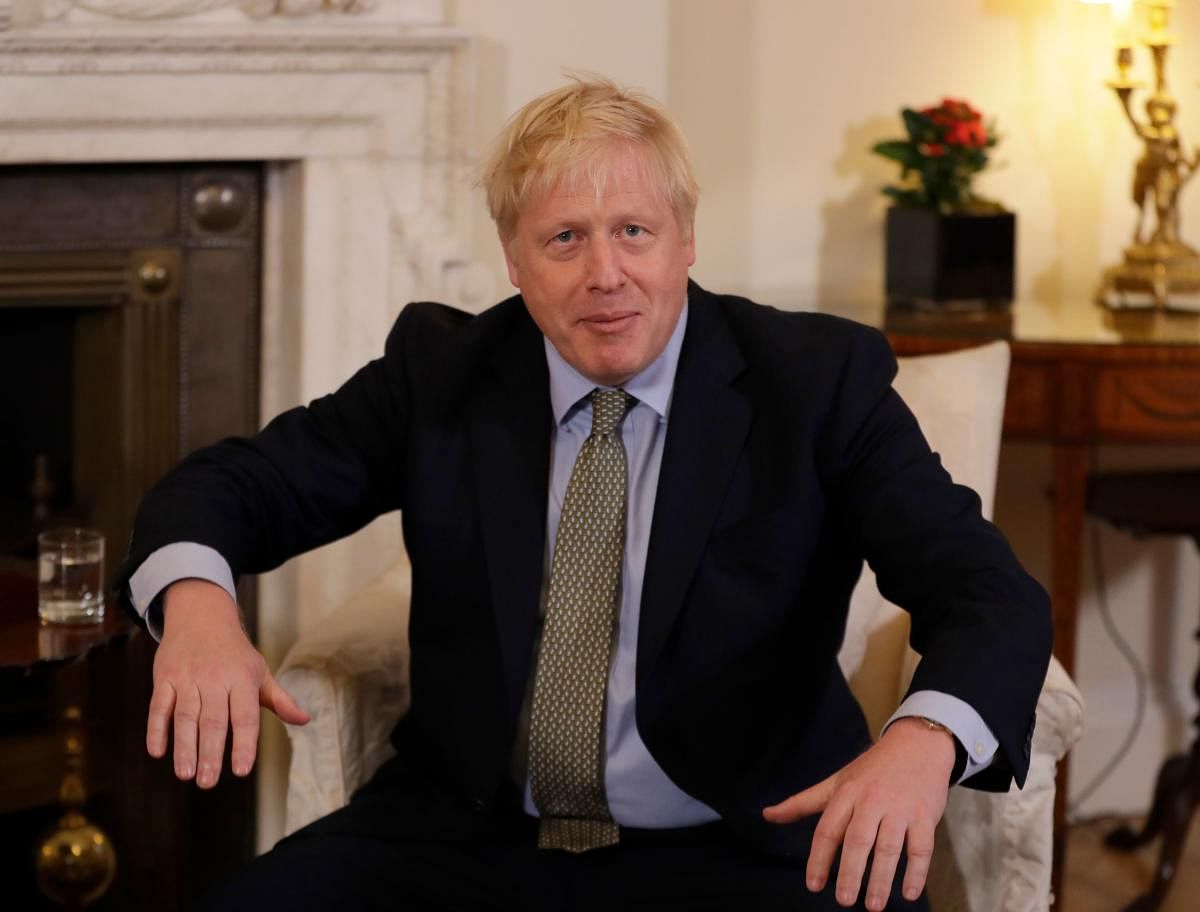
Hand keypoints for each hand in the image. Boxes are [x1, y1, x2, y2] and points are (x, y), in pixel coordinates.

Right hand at [146, 579, 308, 787]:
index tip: (241, 770)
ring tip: (186, 774)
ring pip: (185, 716)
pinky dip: (156, 729)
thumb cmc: (235, 653)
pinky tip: (157, 751)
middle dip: (210, 753)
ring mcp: (188, 678)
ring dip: (184, 747)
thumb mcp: (260, 671)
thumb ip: (280, 700)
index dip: (243, 744)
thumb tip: (304, 720)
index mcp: (243, 679)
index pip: (245, 716)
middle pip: (213, 720)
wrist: (202, 615)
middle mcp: (215, 679)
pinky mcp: (165, 677)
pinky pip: (158, 706)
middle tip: (208, 782)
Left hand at [761, 718, 954, 910]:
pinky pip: (922, 848)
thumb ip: (802, 802)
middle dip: (851, 873)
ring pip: (890, 848)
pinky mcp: (925, 815)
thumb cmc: (872, 769)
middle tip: (844, 900)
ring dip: (882, 879)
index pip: (828, 830)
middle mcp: (872, 801)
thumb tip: (768, 815)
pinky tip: (909, 893)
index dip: (819, 859)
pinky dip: (917, 872)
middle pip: (858, 840)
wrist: (917, 744)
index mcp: (847, 793)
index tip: (813, 885)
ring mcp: (900, 808)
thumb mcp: (836, 781)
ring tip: (873, 906)